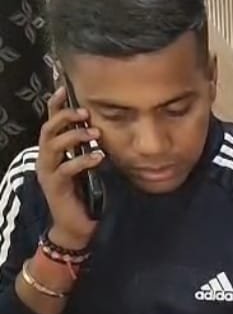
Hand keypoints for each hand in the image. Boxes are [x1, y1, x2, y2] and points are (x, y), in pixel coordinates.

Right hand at [36, 86, 104, 248]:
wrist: (78, 225)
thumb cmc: (86, 192)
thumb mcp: (89, 165)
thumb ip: (91, 147)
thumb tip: (105, 126)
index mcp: (55, 150)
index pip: (52, 122)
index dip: (56, 105)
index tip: (66, 88)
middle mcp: (47, 158)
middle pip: (48, 129)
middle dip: (65, 117)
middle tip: (85, 112)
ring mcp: (48, 172)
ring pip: (53, 146)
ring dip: (74, 136)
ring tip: (95, 133)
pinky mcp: (55, 187)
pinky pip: (65, 169)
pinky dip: (82, 160)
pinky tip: (98, 156)